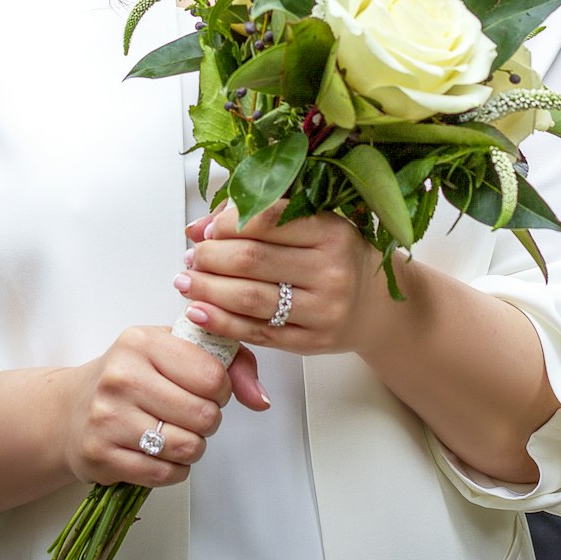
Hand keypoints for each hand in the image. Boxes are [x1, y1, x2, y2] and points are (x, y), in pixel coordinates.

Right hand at [61, 324, 268, 489]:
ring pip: (187, 448)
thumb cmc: (131, 376)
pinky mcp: (101, 456)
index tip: (210, 389)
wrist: (68, 410)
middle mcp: (122, 377)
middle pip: (203, 415)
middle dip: (209, 420)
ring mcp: (108, 418)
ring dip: (193, 446)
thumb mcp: (174, 349)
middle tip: (193, 414)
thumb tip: (260, 398)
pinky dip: (174, 469)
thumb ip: (230, 362)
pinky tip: (161, 452)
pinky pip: (164, 474)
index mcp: (143, 342)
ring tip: (178, 432)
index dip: (222, 389)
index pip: (212, 375)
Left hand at [176, 203, 389, 356]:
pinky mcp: (311, 342)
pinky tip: (198, 312)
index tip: (207, 230)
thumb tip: (198, 227)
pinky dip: (220, 322)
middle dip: (210, 257)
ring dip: (208, 289)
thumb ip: (256, 217)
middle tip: (191, 256)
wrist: (373, 305)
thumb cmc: (336, 258)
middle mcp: (331, 269)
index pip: (267, 220)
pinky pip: (256, 333)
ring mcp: (323, 309)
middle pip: (252, 259)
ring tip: (186, 281)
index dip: (227, 224)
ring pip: (250, 298)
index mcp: (331, 230)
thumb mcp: (311, 225)